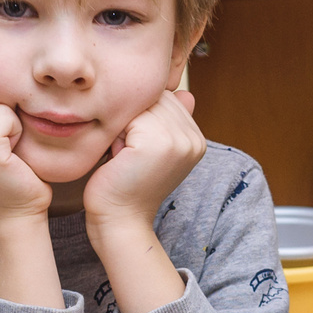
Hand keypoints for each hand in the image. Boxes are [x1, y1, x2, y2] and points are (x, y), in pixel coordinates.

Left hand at [84, 89, 205, 226]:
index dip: (143, 119)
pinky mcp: (159, 143)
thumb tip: (186, 93)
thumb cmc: (127, 185)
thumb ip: (168, 121)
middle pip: (154, 99)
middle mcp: (194, 139)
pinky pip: (130, 118)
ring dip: (124, 128)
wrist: (119, 220)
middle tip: (129, 155)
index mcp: (196, 139)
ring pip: (141, 106)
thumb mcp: (153, 149)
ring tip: (125, 156)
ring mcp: (179, 141)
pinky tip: (119, 159)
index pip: (167, 100)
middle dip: (133, 121)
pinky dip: (117, 136)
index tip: (138, 152)